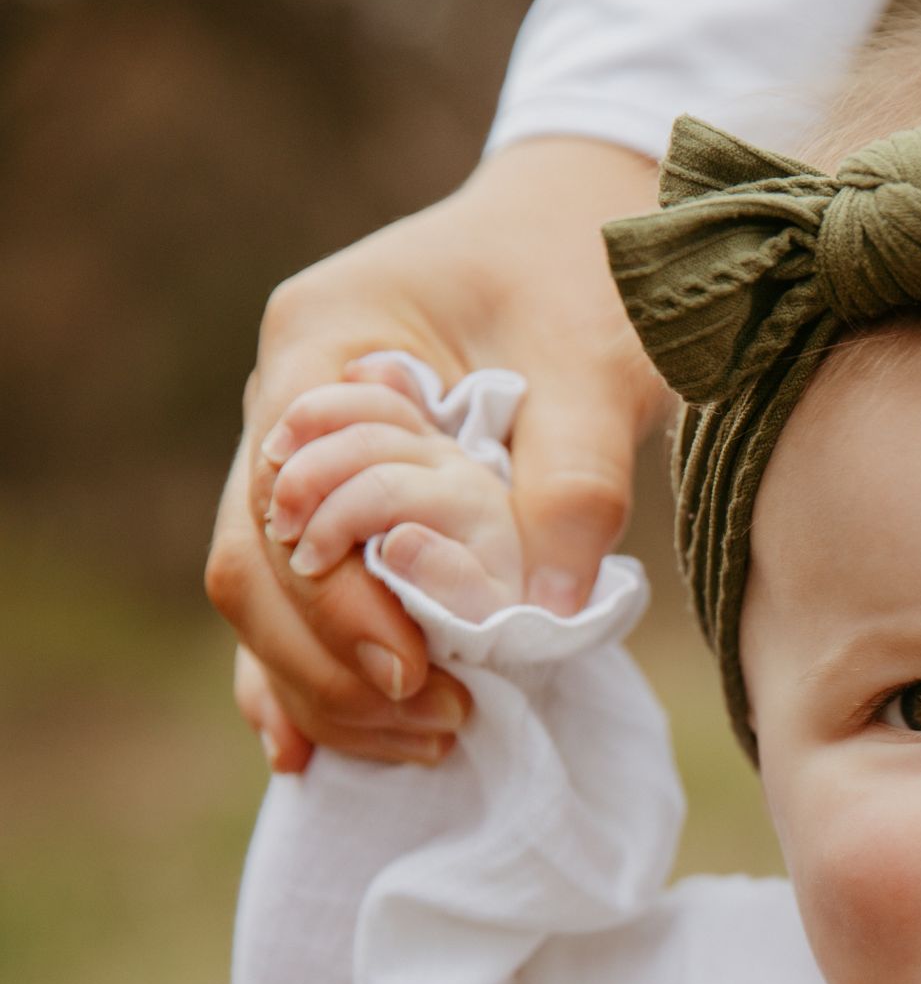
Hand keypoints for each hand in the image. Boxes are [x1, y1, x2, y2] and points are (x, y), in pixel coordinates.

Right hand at [205, 136, 666, 770]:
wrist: (584, 232)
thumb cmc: (590, 278)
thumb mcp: (600, 364)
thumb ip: (576, 479)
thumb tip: (547, 611)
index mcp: (327, 345)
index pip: (290, 495)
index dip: (340, 599)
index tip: (419, 668)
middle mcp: (290, 406)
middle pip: (257, 561)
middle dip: (332, 661)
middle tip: (441, 724)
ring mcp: (304, 460)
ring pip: (267, 595)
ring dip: (329, 683)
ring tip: (429, 744)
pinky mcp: (343, 505)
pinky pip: (298, 602)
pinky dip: (311, 675)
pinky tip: (325, 751)